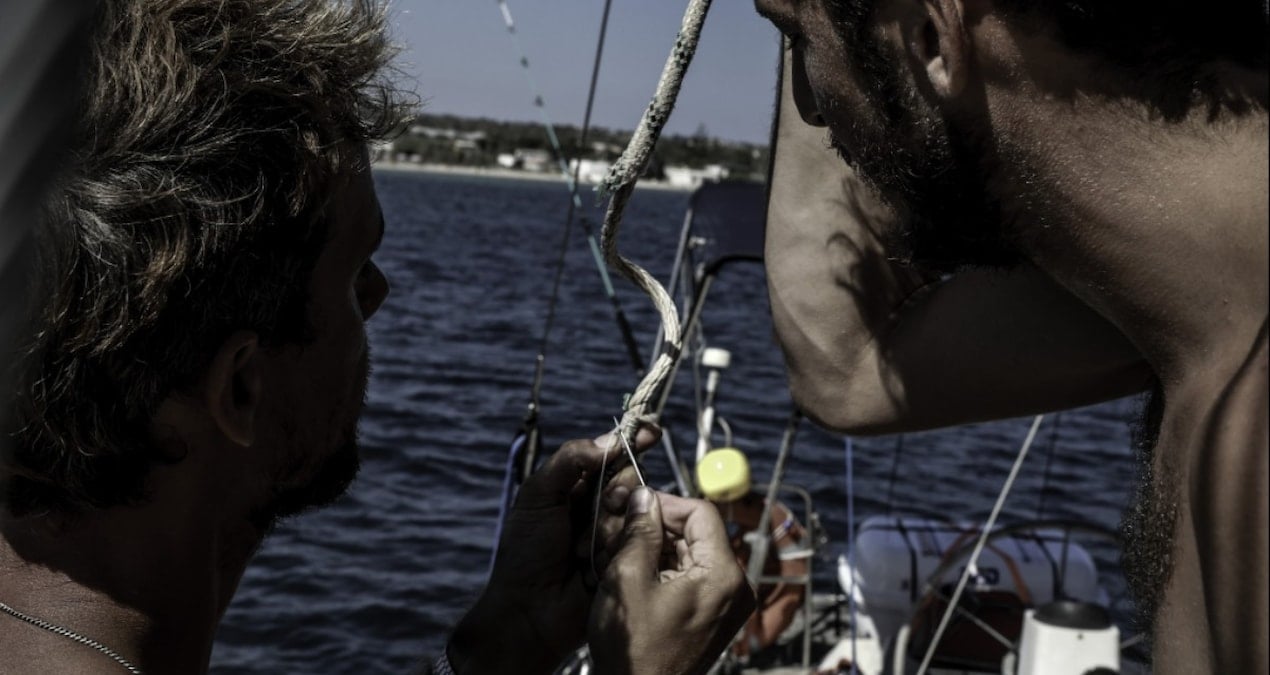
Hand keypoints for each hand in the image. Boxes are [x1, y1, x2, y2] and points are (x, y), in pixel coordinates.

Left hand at [447, 427, 657, 673]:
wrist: (528, 610)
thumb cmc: (525, 551)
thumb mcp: (537, 496)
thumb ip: (568, 460)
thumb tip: (607, 440)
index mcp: (575, 486)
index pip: (609, 455)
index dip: (631, 441)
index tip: (652, 431)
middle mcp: (599, 506)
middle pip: (629, 479)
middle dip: (618, 488)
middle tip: (603, 504)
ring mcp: (615, 534)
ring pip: (635, 510)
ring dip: (610, 524)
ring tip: (581, 549)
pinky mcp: (627, 560)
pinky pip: (637, 542)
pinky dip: (616, 548)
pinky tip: (593, 564)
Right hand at [589, 488, 756, 674]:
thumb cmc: (635, 650)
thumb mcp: (628, 578)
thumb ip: (640, 531)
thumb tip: (643, 497)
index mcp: (723, 575)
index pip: (702, 512)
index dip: (665, 503)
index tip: (635, 505)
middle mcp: (735, 588)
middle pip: (698, 533)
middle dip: (658, 527)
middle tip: (622, 527)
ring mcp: (725, 604)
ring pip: (692, 553)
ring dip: (657, 548)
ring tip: (621, 553)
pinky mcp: (712, 616)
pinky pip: (692, 576)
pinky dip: (664, 569)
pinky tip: (634, 574)